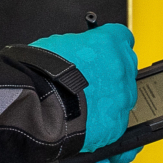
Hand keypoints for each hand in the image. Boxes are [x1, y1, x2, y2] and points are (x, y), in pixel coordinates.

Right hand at [28, 22, 136, 151]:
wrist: (37, 106)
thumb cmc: (41, 75)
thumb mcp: (57, 43)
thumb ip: (78, 44)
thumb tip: (79, 48)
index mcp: (109, 43)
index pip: (122, 38)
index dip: (109, 47)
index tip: (103, 53)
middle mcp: (122, 68)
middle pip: (125, 68)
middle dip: (110, 74)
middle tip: (90, 81)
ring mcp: (122, 97)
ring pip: (125, 97)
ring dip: (110, 99)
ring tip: (86, 105)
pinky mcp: (116, 124)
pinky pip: (118, 123)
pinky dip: (106, 124)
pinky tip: (91, 123)